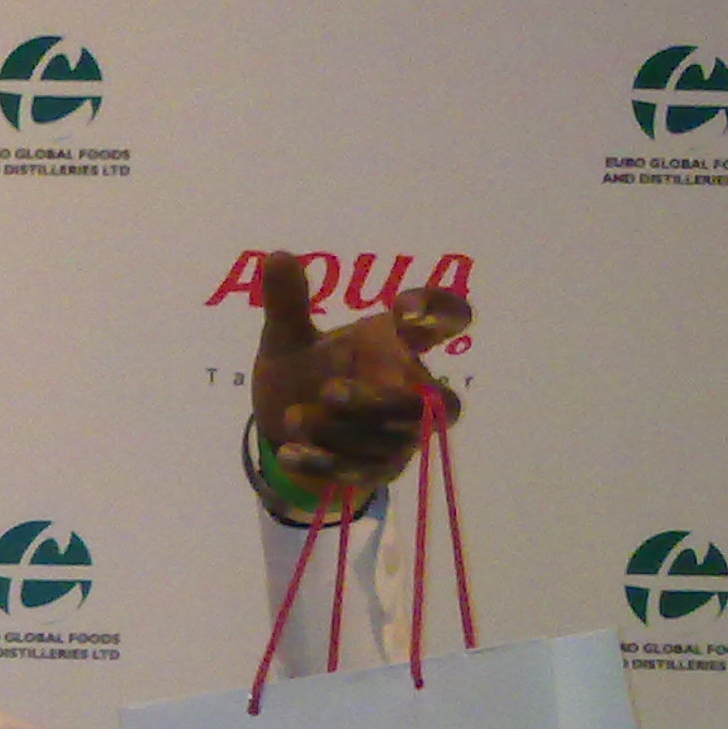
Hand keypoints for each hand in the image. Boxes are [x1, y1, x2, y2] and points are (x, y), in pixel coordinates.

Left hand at [251, 250, 471, 496]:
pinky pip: (360, 472)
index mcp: (396, 344)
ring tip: (292, 418)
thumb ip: (288, 303)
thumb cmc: (300, 374)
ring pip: (393, 440)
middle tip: (328, 389)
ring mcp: (399, 436)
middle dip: (382, 399)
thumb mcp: (286, 338)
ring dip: (341, 431)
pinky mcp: (376, 471)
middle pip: (433, 401)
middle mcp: (411, 389)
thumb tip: (277, 256)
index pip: (450, 319)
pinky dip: (324, 463)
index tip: (403, 309)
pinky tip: (290, 453)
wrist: (280, 431)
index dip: (441, 313)